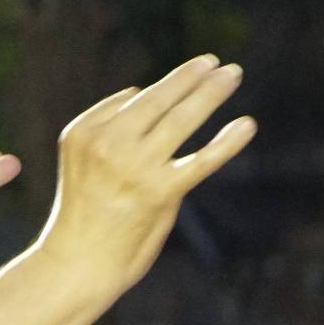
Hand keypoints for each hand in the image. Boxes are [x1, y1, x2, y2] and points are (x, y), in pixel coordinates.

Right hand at [38, 54, 254, 291]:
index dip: (164, 89)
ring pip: (181, 119)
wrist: (77, 262)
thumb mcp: (81, 159)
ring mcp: (135, 167)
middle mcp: (107, 143)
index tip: (190, 77)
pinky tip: (246, 126)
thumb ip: (109, 126)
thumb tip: (143, 92)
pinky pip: (202, 160)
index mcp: (83, 131)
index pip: (131, 100)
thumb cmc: (84, 212)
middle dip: (190, 77)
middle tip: (215, 62)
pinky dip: (227, 142)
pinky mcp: (160, 192)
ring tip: (231, 75)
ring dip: (210, 93)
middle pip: (158, 100)